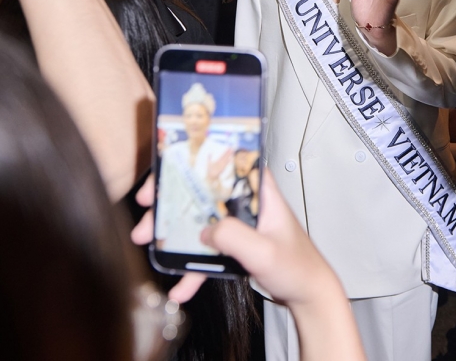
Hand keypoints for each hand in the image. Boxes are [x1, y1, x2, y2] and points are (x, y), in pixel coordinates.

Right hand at [132, 169, 343, 306]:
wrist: (309, 295)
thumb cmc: (299, 267)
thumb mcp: (266, 252)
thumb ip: (236, 238)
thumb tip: (206, 230)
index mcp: (259, 192)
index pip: (224, 162)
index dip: (193, 160)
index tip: (166, 171)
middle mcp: (246, 203)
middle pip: (203, 190)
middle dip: (172, 198)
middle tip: (147, 208)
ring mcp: (238, 224)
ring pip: (198, 219)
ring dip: (172, 230)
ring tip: (147, 241)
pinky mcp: (233, 245)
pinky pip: (206, 251)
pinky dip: (191, 266)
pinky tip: (180, 286)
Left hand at [206, 147, 233, 183]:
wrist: (210, 176)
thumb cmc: (210, 170)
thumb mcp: (209, 163)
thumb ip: (209, 158)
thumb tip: (209, 153)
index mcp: (219, 161)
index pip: (224, 155)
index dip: (226, 151)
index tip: (229, 147)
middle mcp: (221, 162)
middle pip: (226, 156)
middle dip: (229, 152)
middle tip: (232, 147)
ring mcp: (222, 165)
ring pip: (226, 159)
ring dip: (229, 155)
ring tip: (232, 151)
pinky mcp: (221, 168)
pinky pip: (225, 164)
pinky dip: (227, 162)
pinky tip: (230, 159)